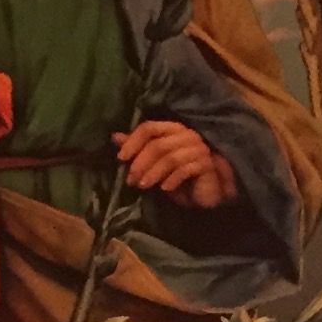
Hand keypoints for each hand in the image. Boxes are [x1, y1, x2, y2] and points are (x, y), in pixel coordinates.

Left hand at [113, 118, 234, 206]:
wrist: (204, 193)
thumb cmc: (177, 176)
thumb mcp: (154, 163)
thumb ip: (138, 149)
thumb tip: (115, 137)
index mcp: (173, 129)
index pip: (149, 127)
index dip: (132, 141)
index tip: (121, 158)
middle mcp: (187, 135)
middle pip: (158, 145)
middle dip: (140, 163)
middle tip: (130, 179)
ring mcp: (199, 149)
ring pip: (170, 158)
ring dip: (153, 173)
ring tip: (142, 186)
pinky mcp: (206, 164)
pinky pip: (184, 170)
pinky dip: (171, 180)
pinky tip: (164, 189)